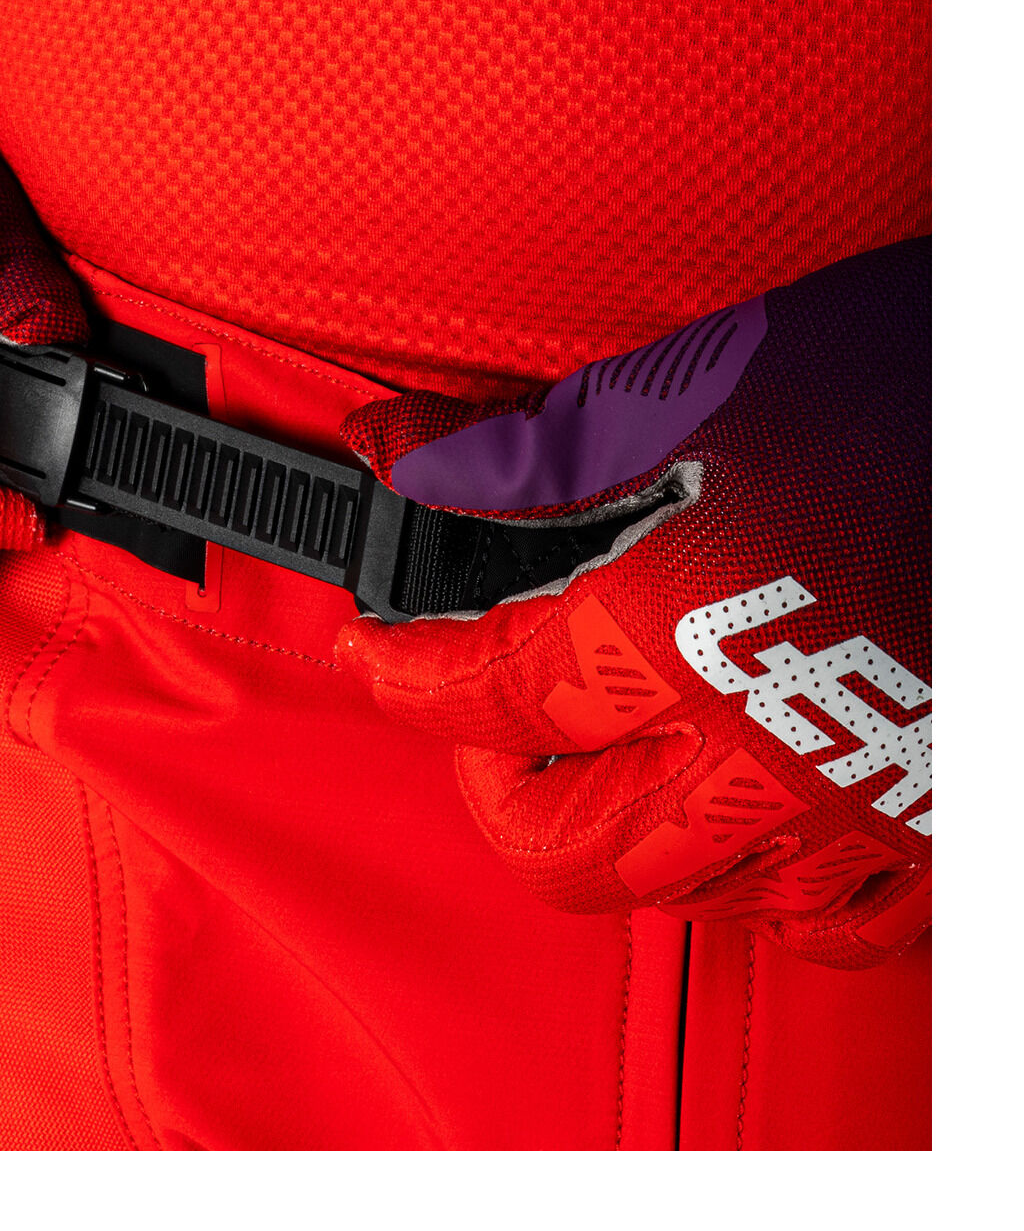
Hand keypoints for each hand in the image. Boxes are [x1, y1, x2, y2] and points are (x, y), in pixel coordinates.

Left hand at [337, 240, 929, 966]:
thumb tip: (398, 453)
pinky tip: (735, 826)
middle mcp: (755, 746)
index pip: (482, 694)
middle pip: (562, 841)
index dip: (402, 676)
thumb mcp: (690, 390)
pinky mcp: (936, 827)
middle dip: (488, 785)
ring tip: (587, 766)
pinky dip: (751, 890)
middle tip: (473, 724)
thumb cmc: (903, 382)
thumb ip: (522, 449)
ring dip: (602, 837)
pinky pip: (822, 924)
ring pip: (677, 893)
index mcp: (674, 633)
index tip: (371, 656)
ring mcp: (851, 803)